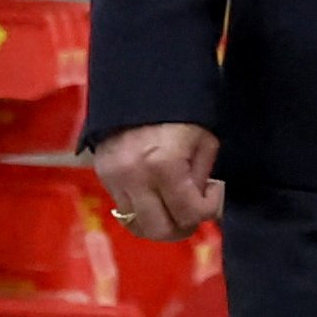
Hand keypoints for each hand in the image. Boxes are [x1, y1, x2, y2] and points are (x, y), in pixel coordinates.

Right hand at [91, 123, 223, 243]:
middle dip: (183, 226)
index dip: (209, 208)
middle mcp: (134, 178)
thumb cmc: (178, 111)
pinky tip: (155, 195)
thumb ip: (202, 176)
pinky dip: (142, 211)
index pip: (190, 213)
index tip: (214, 191)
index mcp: (163, 165)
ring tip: (174, 206)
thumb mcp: (203, 140)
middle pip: (160, 230)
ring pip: (138, 226)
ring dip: (160, 222)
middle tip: (193, 211)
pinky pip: (124, 210)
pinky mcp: (103, 177)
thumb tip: (201, 201)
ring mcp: (114, 180)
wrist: (136, 86)